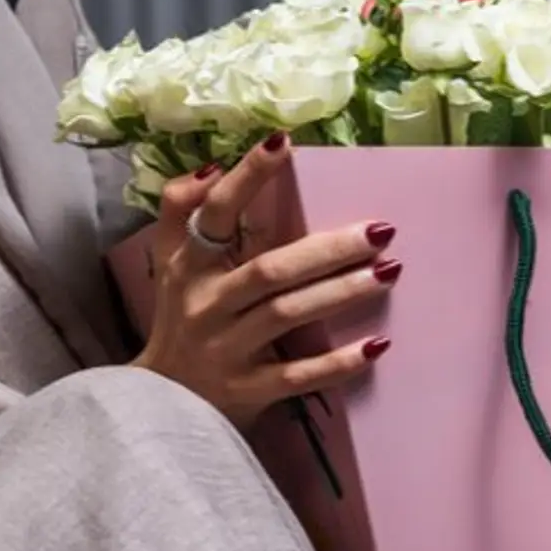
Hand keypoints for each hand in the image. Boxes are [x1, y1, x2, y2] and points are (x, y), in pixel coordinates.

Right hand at [133, 132, 399, 429]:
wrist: (160, 408)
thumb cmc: (178, 322)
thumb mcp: (168, 265)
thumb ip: (180, 212)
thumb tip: (211, 167)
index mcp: (188, 268)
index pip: (215, 214)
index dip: (247, 178)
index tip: (284, 143)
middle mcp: (205, 306)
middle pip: (269, 270)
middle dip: (326, 249)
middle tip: (380, 231)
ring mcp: (227, 351)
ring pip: (287, 315)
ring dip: (340, 292)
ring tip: (389, 272)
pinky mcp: (248, 391)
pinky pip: (298, 375)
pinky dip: (337, 362)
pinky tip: (377, 345)